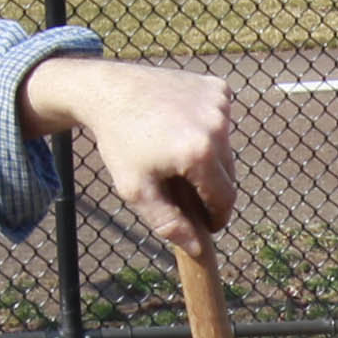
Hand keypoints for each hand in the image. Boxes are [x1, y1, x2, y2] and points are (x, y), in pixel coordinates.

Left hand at [18, 55, 234, 249]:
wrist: (109, 91)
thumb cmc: (120, 142)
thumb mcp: (137, 190)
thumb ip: (169, 223)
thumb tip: (197, 249)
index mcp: (200, 154)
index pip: (225, 199)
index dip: (216, 217)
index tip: (206, 224)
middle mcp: (217, 127)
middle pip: (228, 175)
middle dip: (210, 187)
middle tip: (183, 186)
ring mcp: (220, 103)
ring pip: (227, 148)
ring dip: (210, 157)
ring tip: (177, 152)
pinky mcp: (218, 88)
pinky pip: (223, 121)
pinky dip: (209, 129)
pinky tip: (182, 125)